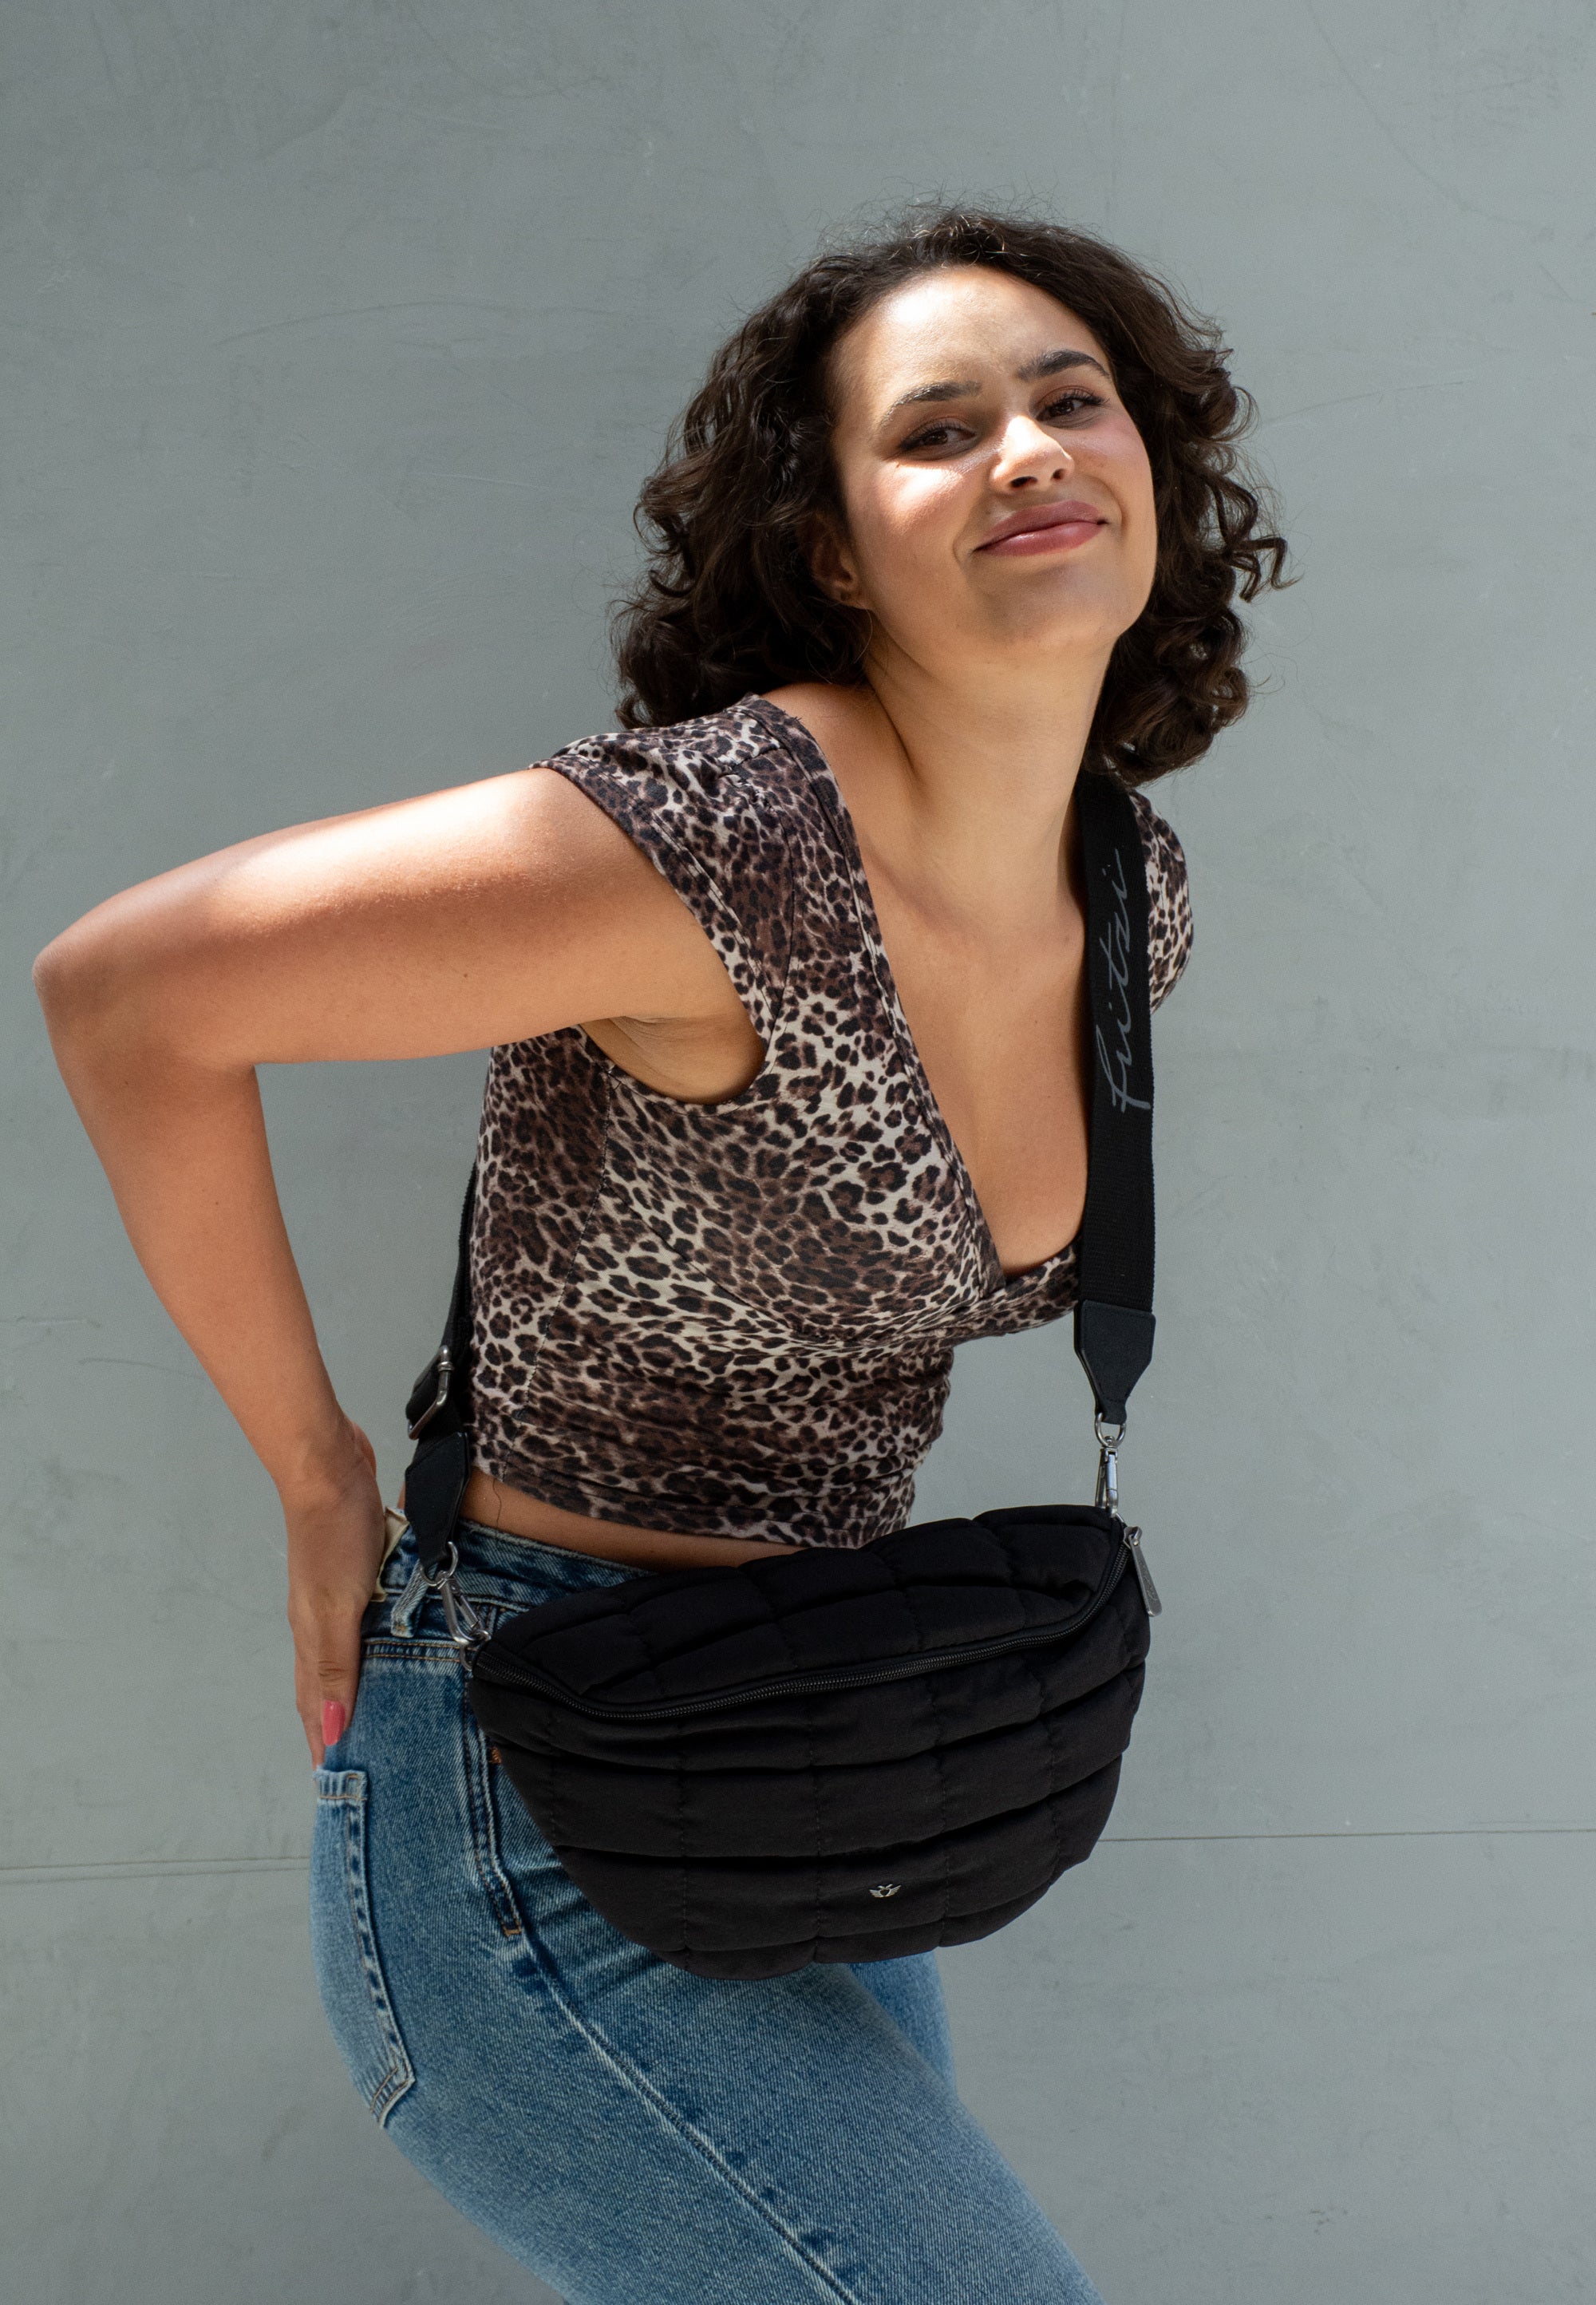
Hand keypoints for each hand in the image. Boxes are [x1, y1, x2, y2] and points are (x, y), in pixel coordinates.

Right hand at [284, 1416, 387, 1766]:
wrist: (330, 1465)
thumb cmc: (333, 1532)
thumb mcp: (337, 1606)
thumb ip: (337, 1666)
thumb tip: (330, 1731)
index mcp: (312, 1636)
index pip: (316, 1705)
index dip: (323, 1742)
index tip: (335, 1782)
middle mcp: (322, 1621)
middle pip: (329, 1684)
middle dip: (341, 1723)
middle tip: (366, 1760)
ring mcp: (339, 1594)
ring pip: (351, 1653)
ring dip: (364, 1684)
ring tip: (388, 1713)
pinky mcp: (361, 1570)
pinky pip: (369, 1620)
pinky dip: (380, 1643)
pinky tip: (399, 1645)